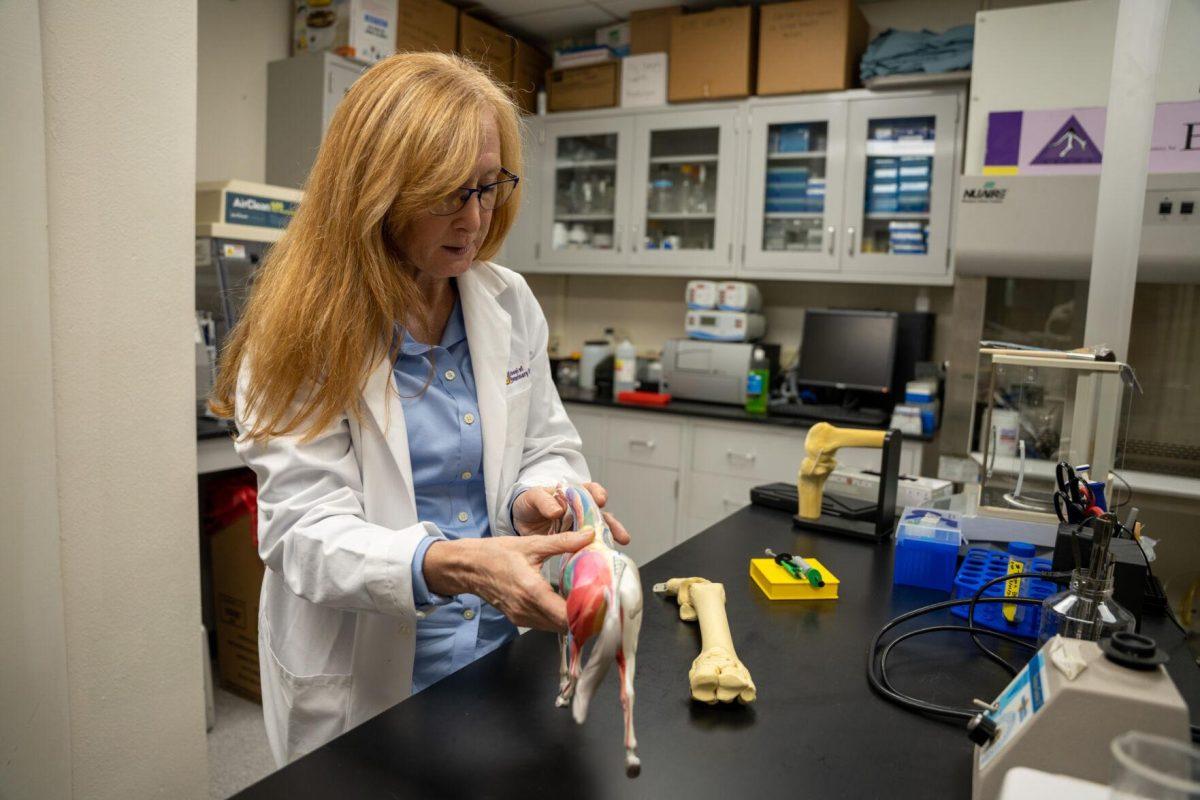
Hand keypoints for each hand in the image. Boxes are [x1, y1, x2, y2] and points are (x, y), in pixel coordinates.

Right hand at [423, 530, 595, 630]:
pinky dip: (559, 618)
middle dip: (585, 617)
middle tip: (603, 603)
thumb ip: (562, 542)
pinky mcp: (518, 618)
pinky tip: (569, 604)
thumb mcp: (531, 543)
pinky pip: (545, 624)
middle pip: (564, 626)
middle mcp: (526, 610)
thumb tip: (590, 535)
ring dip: (572, 619)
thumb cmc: (495, 553)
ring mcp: (521, 617)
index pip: (566, 615)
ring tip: (590, 603)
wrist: (467, 567)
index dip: (587, 614)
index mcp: (531, 591)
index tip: (605, 606)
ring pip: (555, 628)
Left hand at [511, 482, 630, 544]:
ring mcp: (579, 527)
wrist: (520, 520)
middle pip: (601, 515)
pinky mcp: (574, 542)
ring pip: (599, 533)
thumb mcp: (533, 498)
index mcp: (573, 494)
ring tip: (620, 548)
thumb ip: (544, 501)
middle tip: (621, 535)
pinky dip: (594, 553)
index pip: (590, 490)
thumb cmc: (529, 503)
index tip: (600, 501)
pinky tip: (599, 560)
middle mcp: (580, 510)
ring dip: (610, 540)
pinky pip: (586, 547)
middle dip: (613, 525)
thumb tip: (557, 510)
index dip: (598, 494)